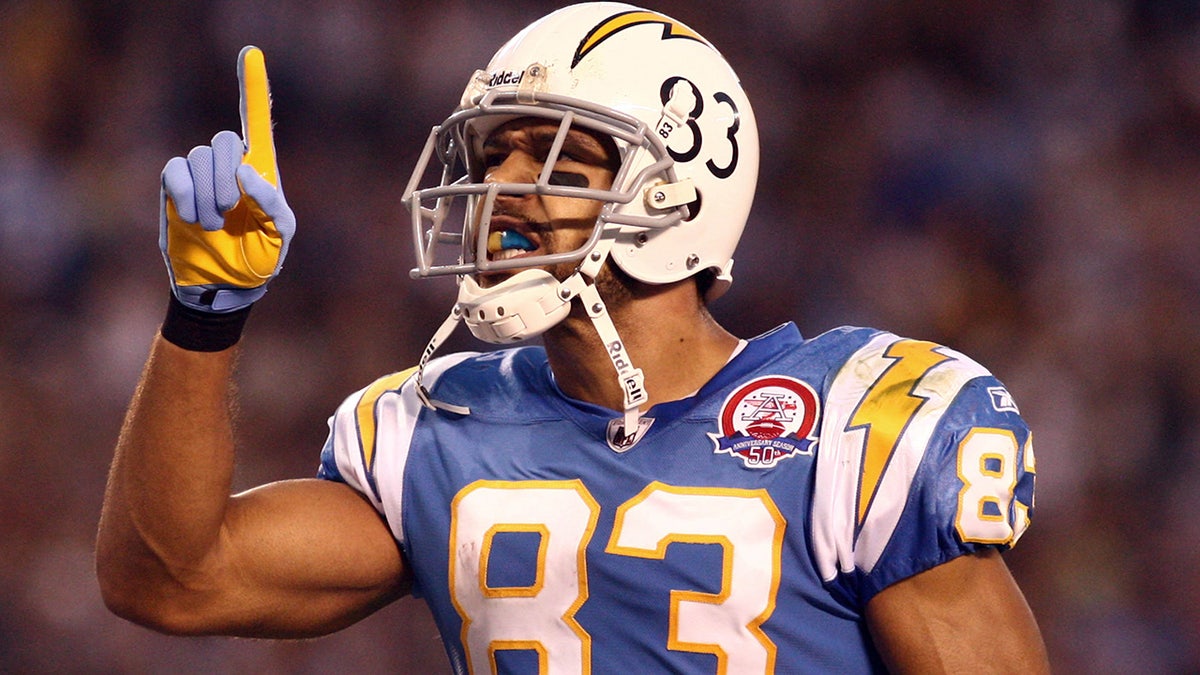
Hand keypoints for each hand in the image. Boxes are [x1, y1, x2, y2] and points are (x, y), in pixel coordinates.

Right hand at [158, 46, 295, 312]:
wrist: (224, 286)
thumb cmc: (259, 258)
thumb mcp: (280, 234)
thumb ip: (271, 202)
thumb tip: (245, 172)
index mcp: (261, 171)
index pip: (256, 121)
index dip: (252, 87)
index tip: (250, 52)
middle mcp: (228, 167)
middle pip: (224, 140)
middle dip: (228, 175)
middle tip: (231, 209)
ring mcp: (199, 176)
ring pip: (199, 156)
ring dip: (209, 193)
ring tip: (215, 223)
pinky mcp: (174, 189)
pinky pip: (174, 171)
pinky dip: (186, 194)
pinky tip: (194, 218)